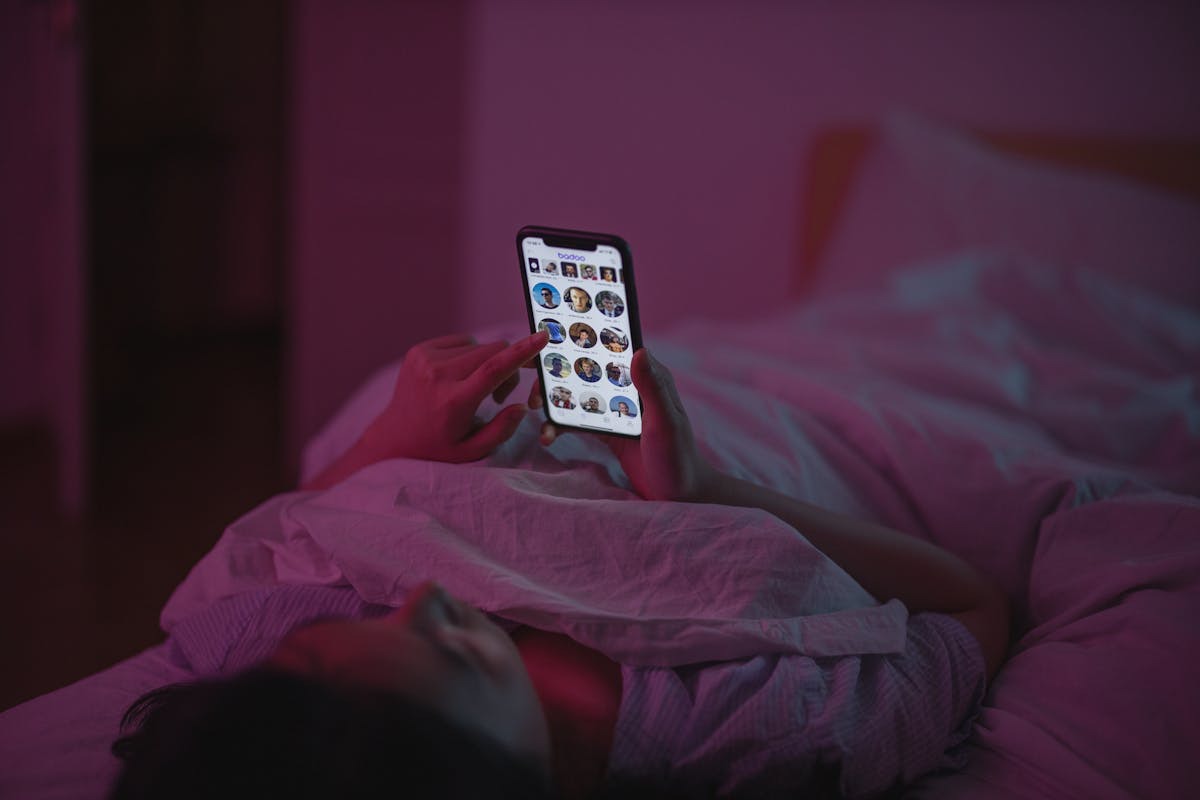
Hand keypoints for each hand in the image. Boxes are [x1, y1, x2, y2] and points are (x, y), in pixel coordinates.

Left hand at [360, 331, 548, 463]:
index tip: (543, 336)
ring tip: (472, 388)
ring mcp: (425, 360)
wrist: (395, 437)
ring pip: (478, 346)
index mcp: (454, 401)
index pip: (494, 369)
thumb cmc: (439, 448)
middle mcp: (438, 376)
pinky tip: (457, 377)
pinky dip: (467, 356)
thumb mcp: (472, 451)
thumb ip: (501, 430)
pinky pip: (460, 342)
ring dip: (485, 363)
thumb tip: (522, 407)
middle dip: (506, 367)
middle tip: (499, 396)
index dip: (522, 351)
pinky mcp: (418, 351)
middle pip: (491, 352)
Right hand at [538, 349, 716, 501]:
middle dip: (556, 376)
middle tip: (535, 391)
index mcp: (649, 377)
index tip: (549, 345)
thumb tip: (638, 350)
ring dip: (555, 401)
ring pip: (578, 395)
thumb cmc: (678, 457)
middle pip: (587, 371)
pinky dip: (560, 426)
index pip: (611, 350)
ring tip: (536, 411)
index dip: (580, 343)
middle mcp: (631, 388)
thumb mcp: (665, 422)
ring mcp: (617, 409)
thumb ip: (652, 388)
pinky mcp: (608, 430)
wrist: (680, 495)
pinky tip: (547, 437)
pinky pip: (578, 421)